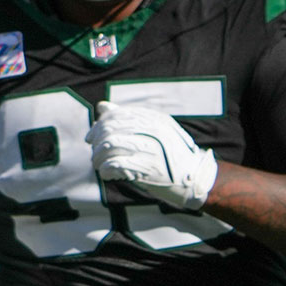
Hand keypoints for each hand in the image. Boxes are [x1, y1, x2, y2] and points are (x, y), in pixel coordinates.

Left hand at [86, 101, 218, 209]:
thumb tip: (101, 106)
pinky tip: (107, 175)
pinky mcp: (147, 168)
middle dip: (96, 143)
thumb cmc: (169, 155)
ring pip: (109, 145)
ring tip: (99, 165)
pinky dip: (105, 170)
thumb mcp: (153, 131)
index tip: (90, 138)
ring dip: (98, 158)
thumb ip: (127, 119)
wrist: (195, 178)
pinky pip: (115, 164)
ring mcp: (151, 148)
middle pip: (110, 129)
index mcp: (154, 119)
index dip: (98, 126)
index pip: (117, 115)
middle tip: (95, 155)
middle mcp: (152, 130)